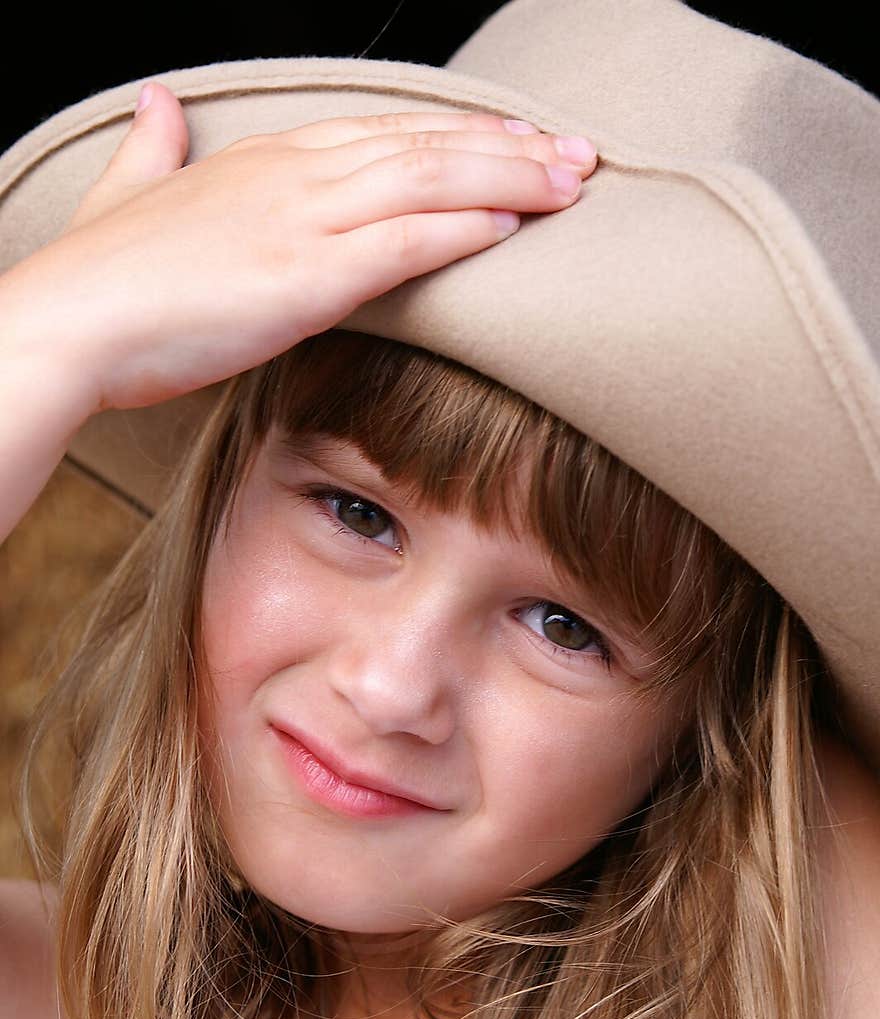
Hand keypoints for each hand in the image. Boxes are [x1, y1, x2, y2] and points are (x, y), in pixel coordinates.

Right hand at [24, 82, 596, 414]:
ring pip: (429, 181)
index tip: (516, 140)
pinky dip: (462, 230)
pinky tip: (511, 228)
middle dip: (509, 147)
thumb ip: (155, 148)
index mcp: (268, 160)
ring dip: (509, 178)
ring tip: (571, 185)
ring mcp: (302, 220)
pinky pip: (402, 242)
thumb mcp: (130, 191)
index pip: (386, 133)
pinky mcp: (304, 275)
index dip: (458, 134)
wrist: (70, 323)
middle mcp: (295, 176)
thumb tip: (160, 104)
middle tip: (577, 156)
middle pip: (425, 145)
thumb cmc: (102, 276)